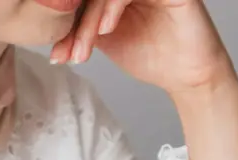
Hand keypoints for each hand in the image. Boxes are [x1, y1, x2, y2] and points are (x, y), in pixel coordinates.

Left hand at [52, 0, 234, 96]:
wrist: (187, 75)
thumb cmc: (152, 56)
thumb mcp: (108, 42)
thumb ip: (84, 30)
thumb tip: (51, 36)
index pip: (85, 0)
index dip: (67, 21)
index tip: (59, 53)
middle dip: (75, 24)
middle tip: (68, 52)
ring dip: (91, 21)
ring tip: (85, 48)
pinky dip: (112, 7)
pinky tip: (106, 29)